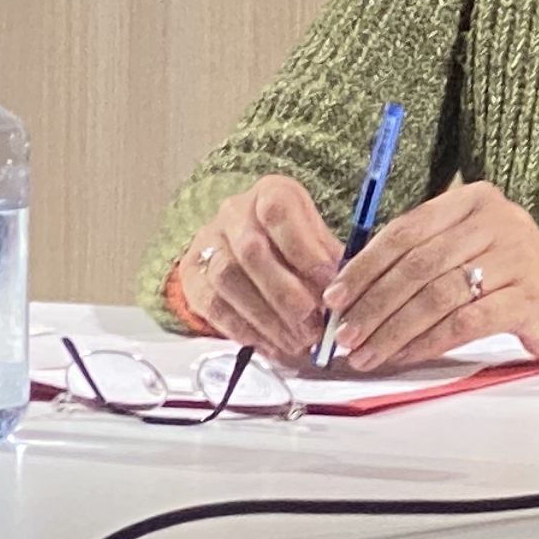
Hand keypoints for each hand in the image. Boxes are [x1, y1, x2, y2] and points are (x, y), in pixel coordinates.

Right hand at [177, 172, 344, 359]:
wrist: (240, 244)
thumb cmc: (290, 240)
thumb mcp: (316, 237)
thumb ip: (328, 260)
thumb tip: (346, 294)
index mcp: (270, 193)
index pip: (279, 213)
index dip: (305, 251)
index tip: (331, 284)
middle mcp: (233, 213)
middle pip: (251, 251)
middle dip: (285, 294)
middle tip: (312, 327)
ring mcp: (207, 243)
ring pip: (229, 280)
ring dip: (266, 317)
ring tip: (296, 342)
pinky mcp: (192, 276)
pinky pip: (214, 306)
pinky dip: (245, 330)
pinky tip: (271, 345)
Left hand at [321, 180, 538, 372]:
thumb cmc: (513, 277)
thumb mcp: (470, 250)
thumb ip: (422, 256)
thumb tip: (351, 288)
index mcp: (474, 201)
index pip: (405, 231)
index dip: (364, 267)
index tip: (334, 297)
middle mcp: (496, 221)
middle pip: (417, 265)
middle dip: (372, 305)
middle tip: (344, 335)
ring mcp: (516, 257)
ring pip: (436, 296)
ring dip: (393, 330)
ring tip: (367, 353)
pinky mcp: (529, 296)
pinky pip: (465, 322)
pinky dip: (427, 342)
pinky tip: (406, 356)